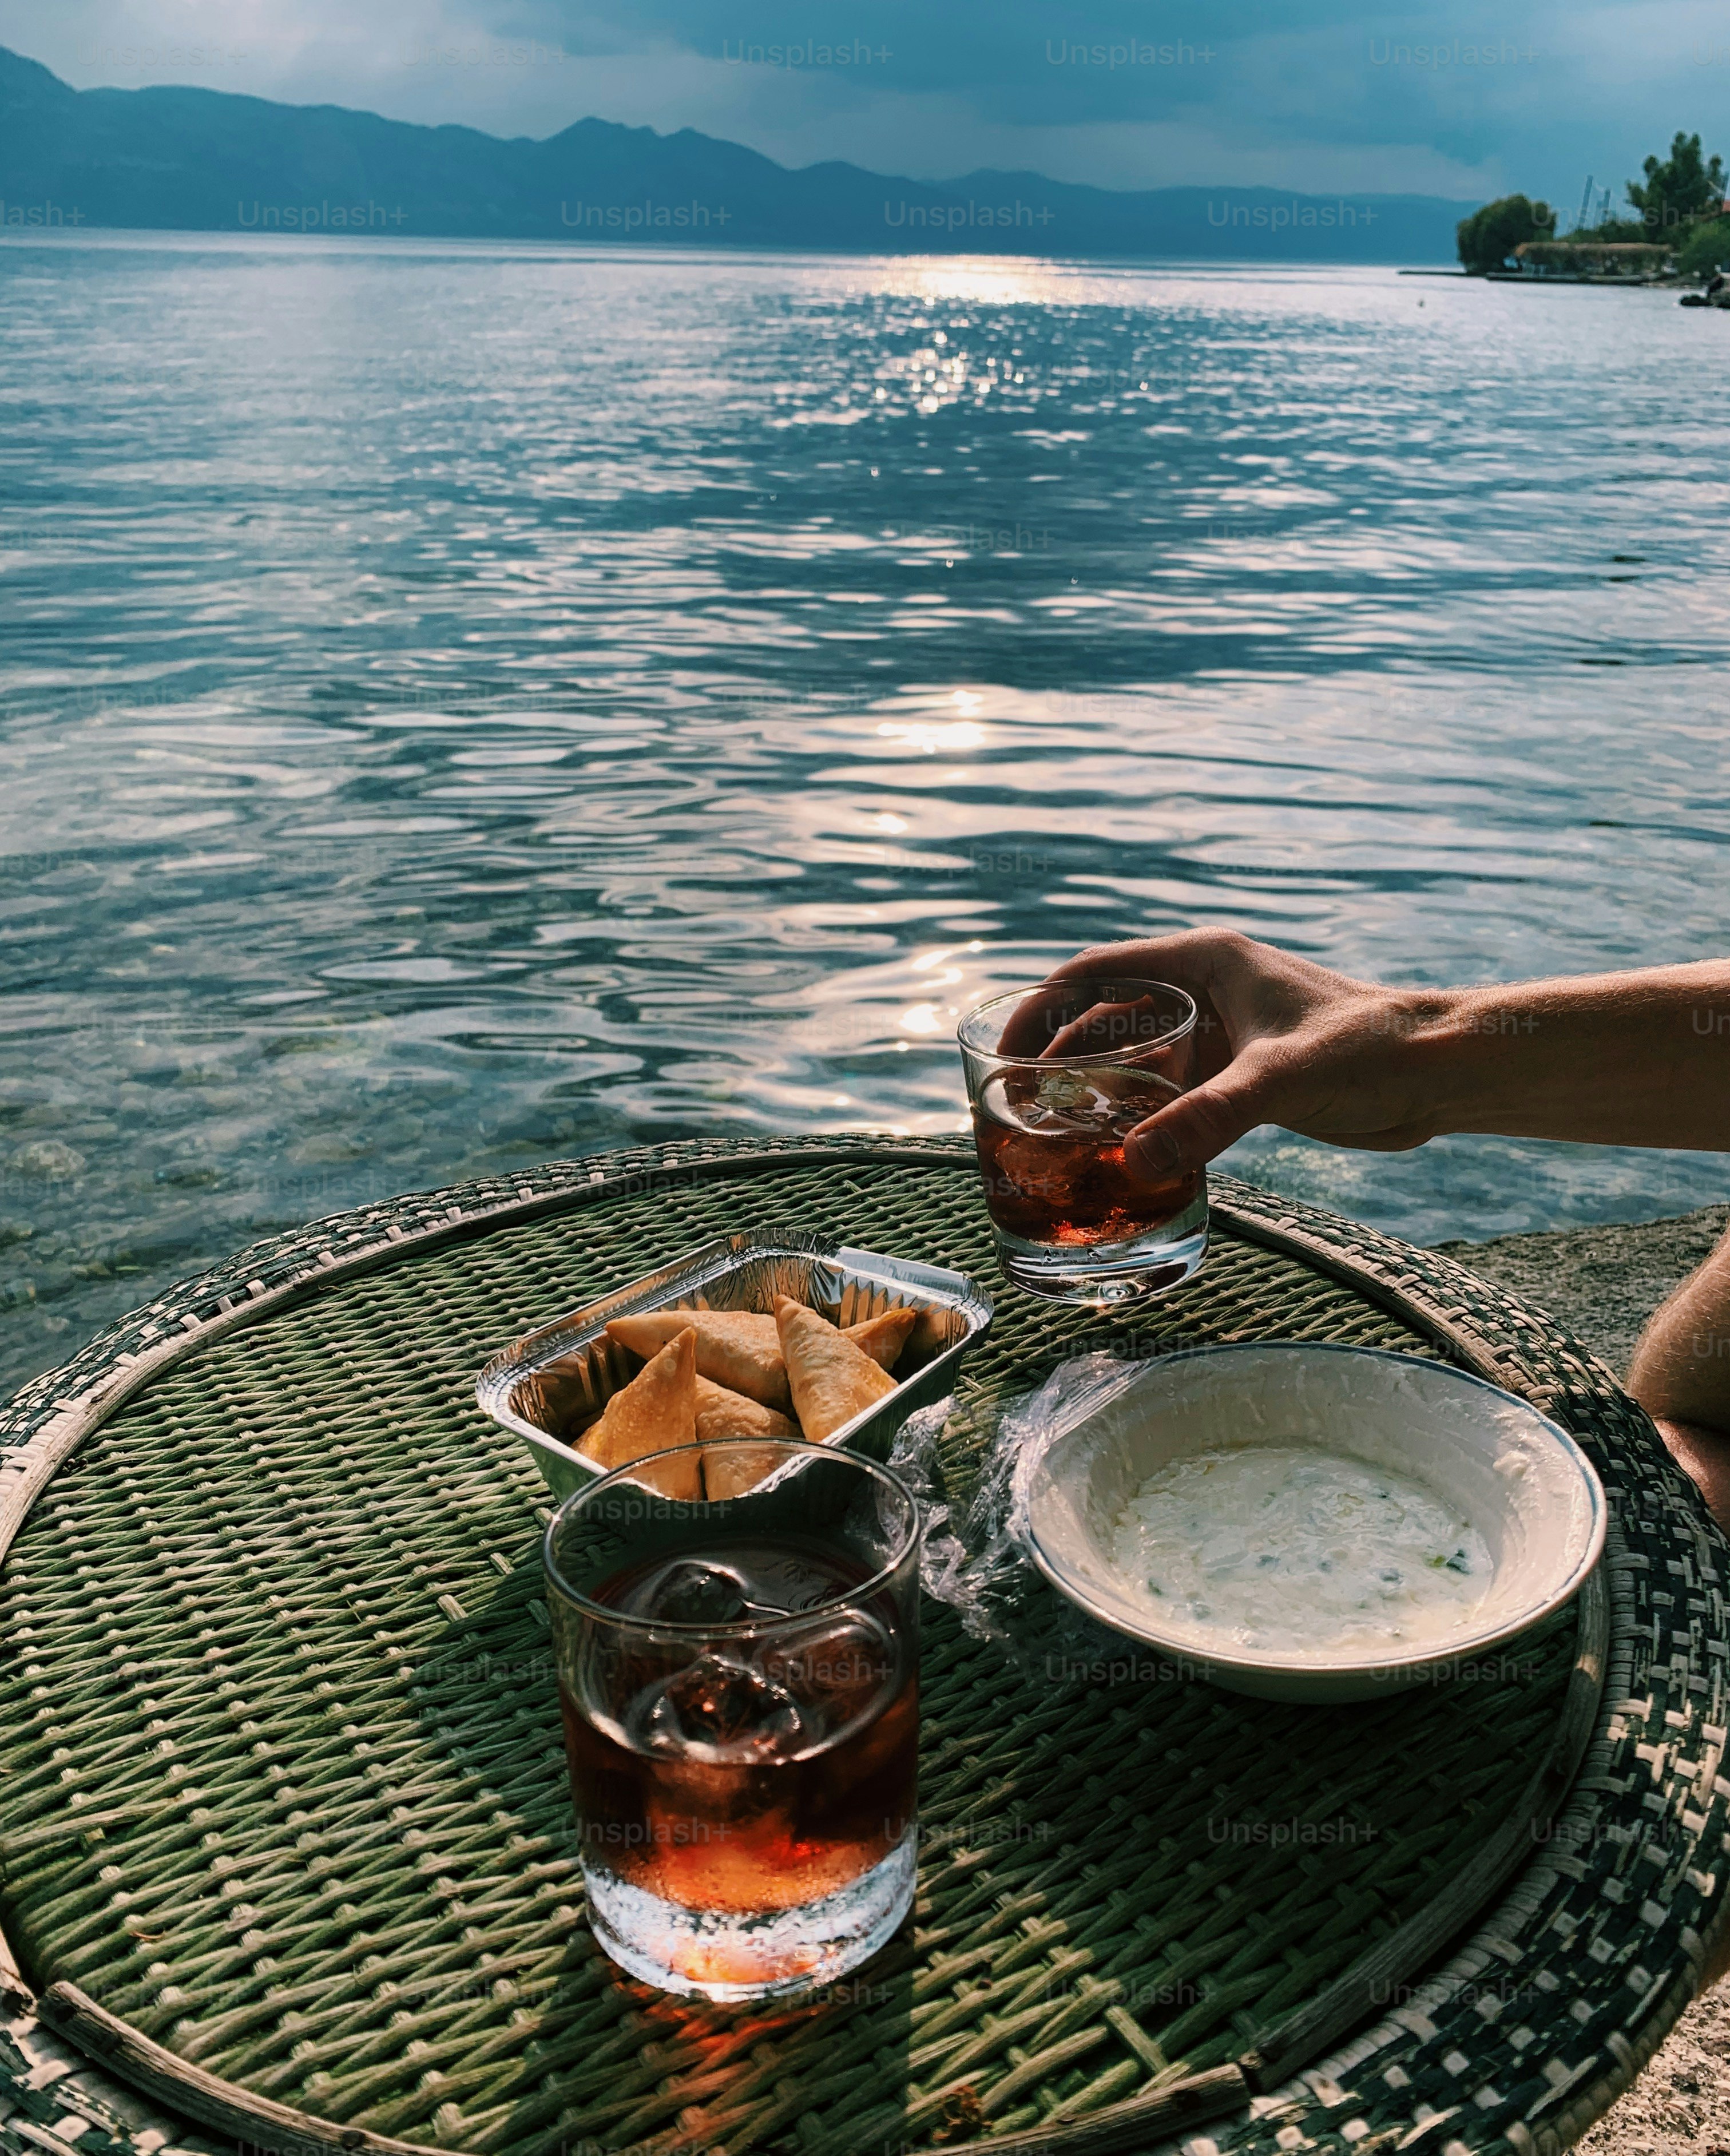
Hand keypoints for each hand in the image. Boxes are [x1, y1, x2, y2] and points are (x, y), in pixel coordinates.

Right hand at [1047, 930, 1454, 1182]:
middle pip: (1106, 1018)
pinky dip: (1140, 1119)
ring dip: (1096, 1092)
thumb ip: (1207, 1119)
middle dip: (1059, 1058)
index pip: (1096, 972)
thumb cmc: (1370, 1050)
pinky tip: (1115, 1155)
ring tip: (1051, 1137)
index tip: (1001, 1049)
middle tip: (1014, 1107)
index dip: (1042, 1008)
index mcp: (1205, 962)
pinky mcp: (1241, 1077)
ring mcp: (1222, 1036)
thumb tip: (1136, 1162)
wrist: (1440, 1072)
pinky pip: (1171, 1095)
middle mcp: (1205, 993)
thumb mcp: (1280, 1080)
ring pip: (1137, 1060)